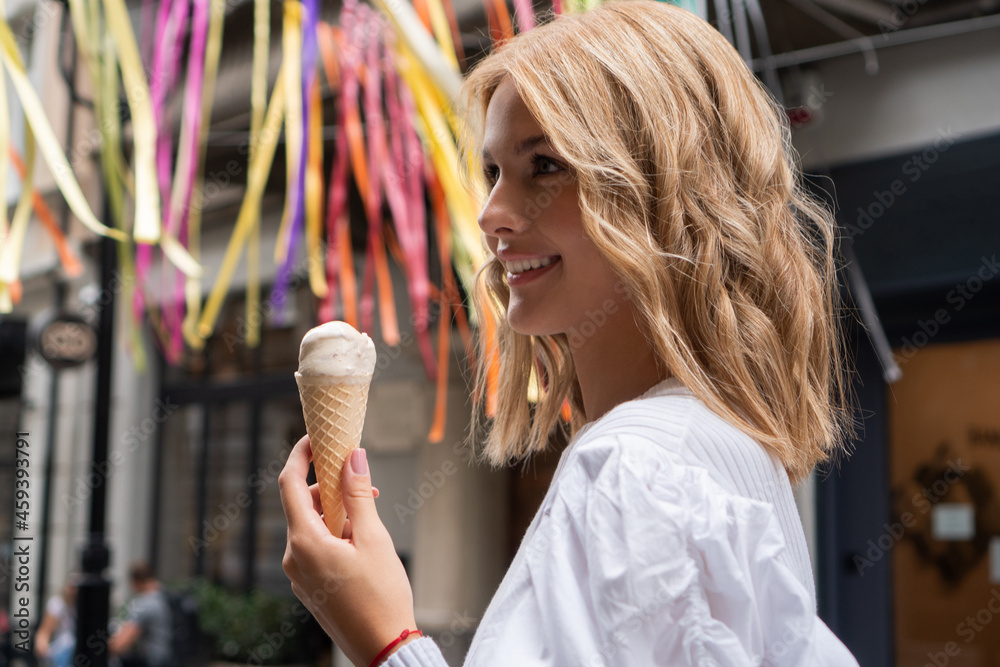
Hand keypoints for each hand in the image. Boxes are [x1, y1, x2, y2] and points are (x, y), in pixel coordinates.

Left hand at [280, 435, 416, 665]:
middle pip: (301, 505)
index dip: (300, 455)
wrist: (383, 648)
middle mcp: (293, 558)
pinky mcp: (309, 586)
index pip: (289, 484)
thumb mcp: (374, 539)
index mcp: (305, 542)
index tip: (315, 437)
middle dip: (328, 486)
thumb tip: (353, 457)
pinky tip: (360, 540)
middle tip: (360, 478)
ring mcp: (299, 575)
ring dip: (335, 511)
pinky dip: (333, 533)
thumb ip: (359, 495)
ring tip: (369, 515)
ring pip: (310, 527)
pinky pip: (314, 547)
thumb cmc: (381, 596)